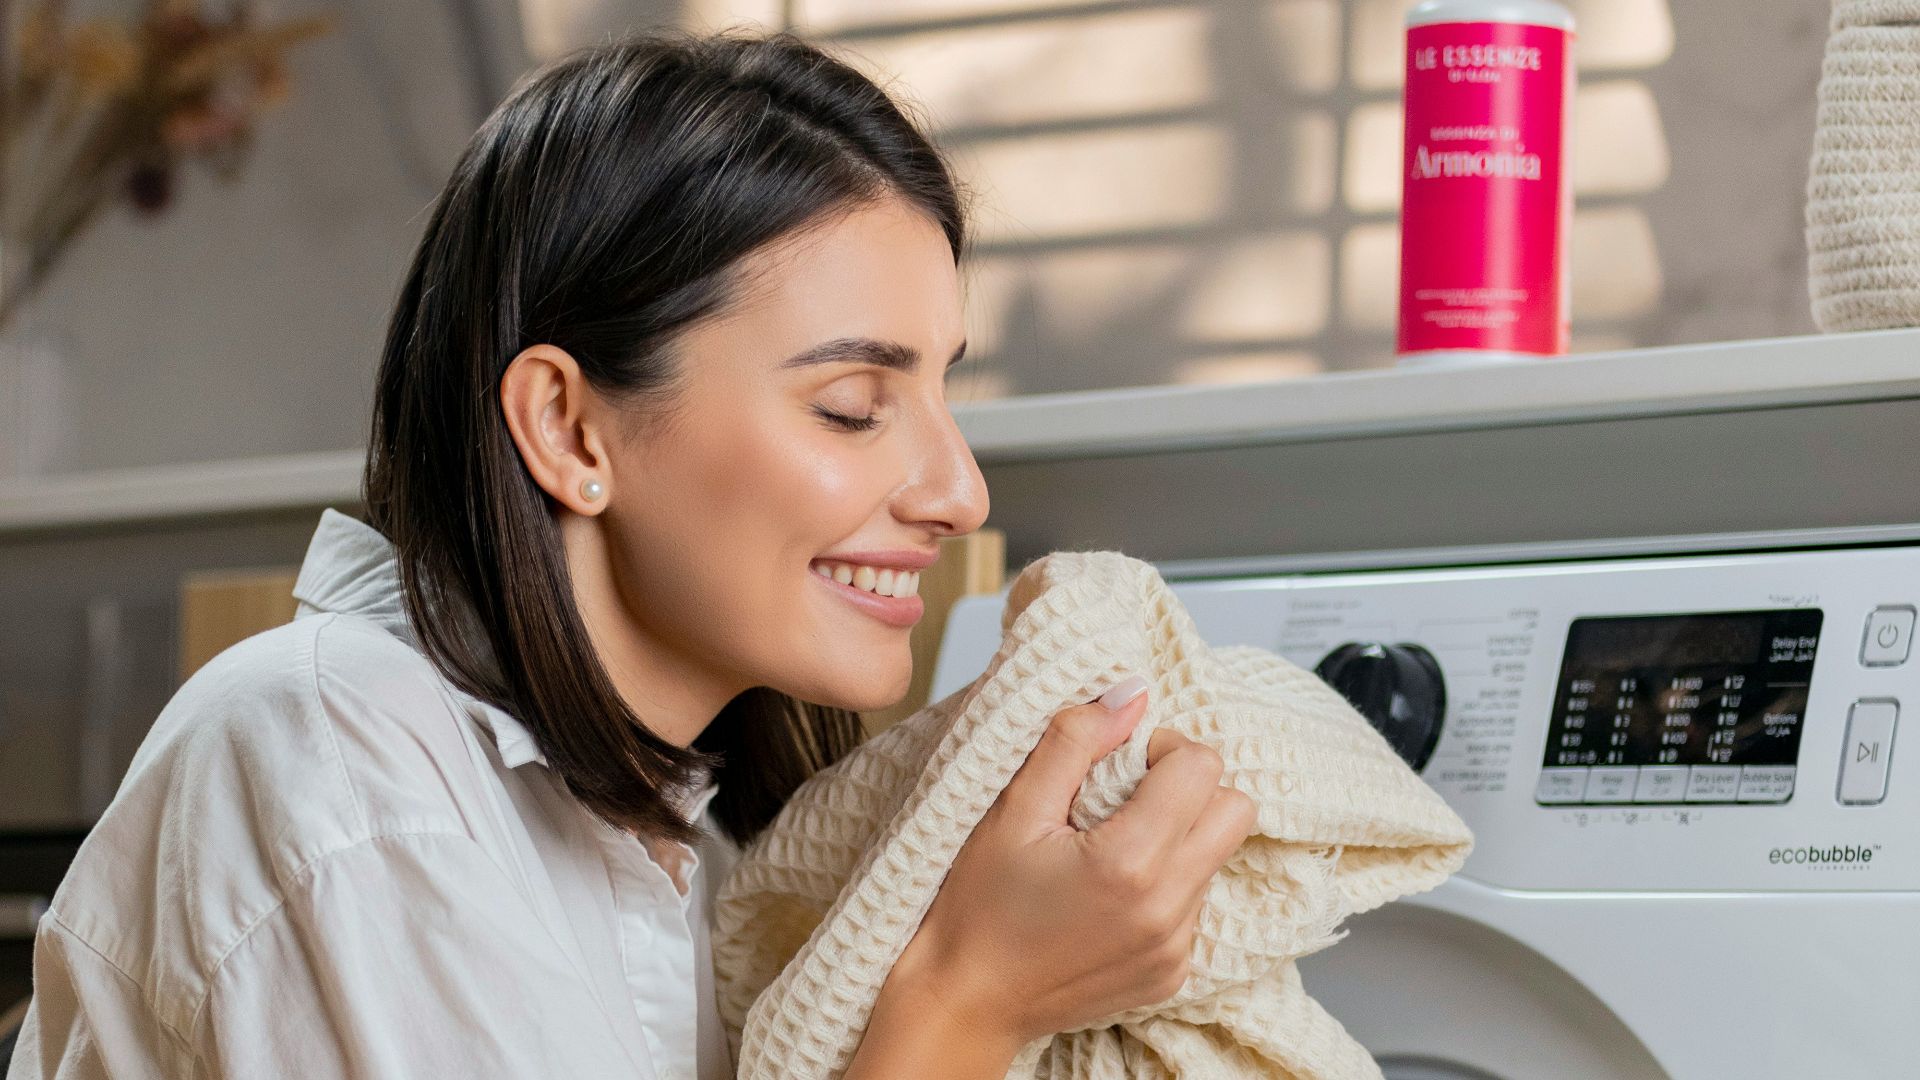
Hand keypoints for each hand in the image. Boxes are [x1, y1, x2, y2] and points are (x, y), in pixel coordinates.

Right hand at [895, 678, 1257, 1049]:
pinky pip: (1197, 904)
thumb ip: (1073, 741)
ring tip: (1110, 849)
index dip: (1165, 748)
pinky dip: (1166, 885)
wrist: (966, 999)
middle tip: (1131, 796)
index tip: (1123, 762)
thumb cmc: (978, 904)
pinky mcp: (1174, 974)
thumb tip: (1129, 695)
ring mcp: (1176, 948)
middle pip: (1236, 810)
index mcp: (1129, 862)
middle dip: (1191, 788)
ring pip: (1217, 857)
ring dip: (1178, 837)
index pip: (1203, 768)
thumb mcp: (1013, 809)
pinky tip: (1111, 894)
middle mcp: (1167, 910)